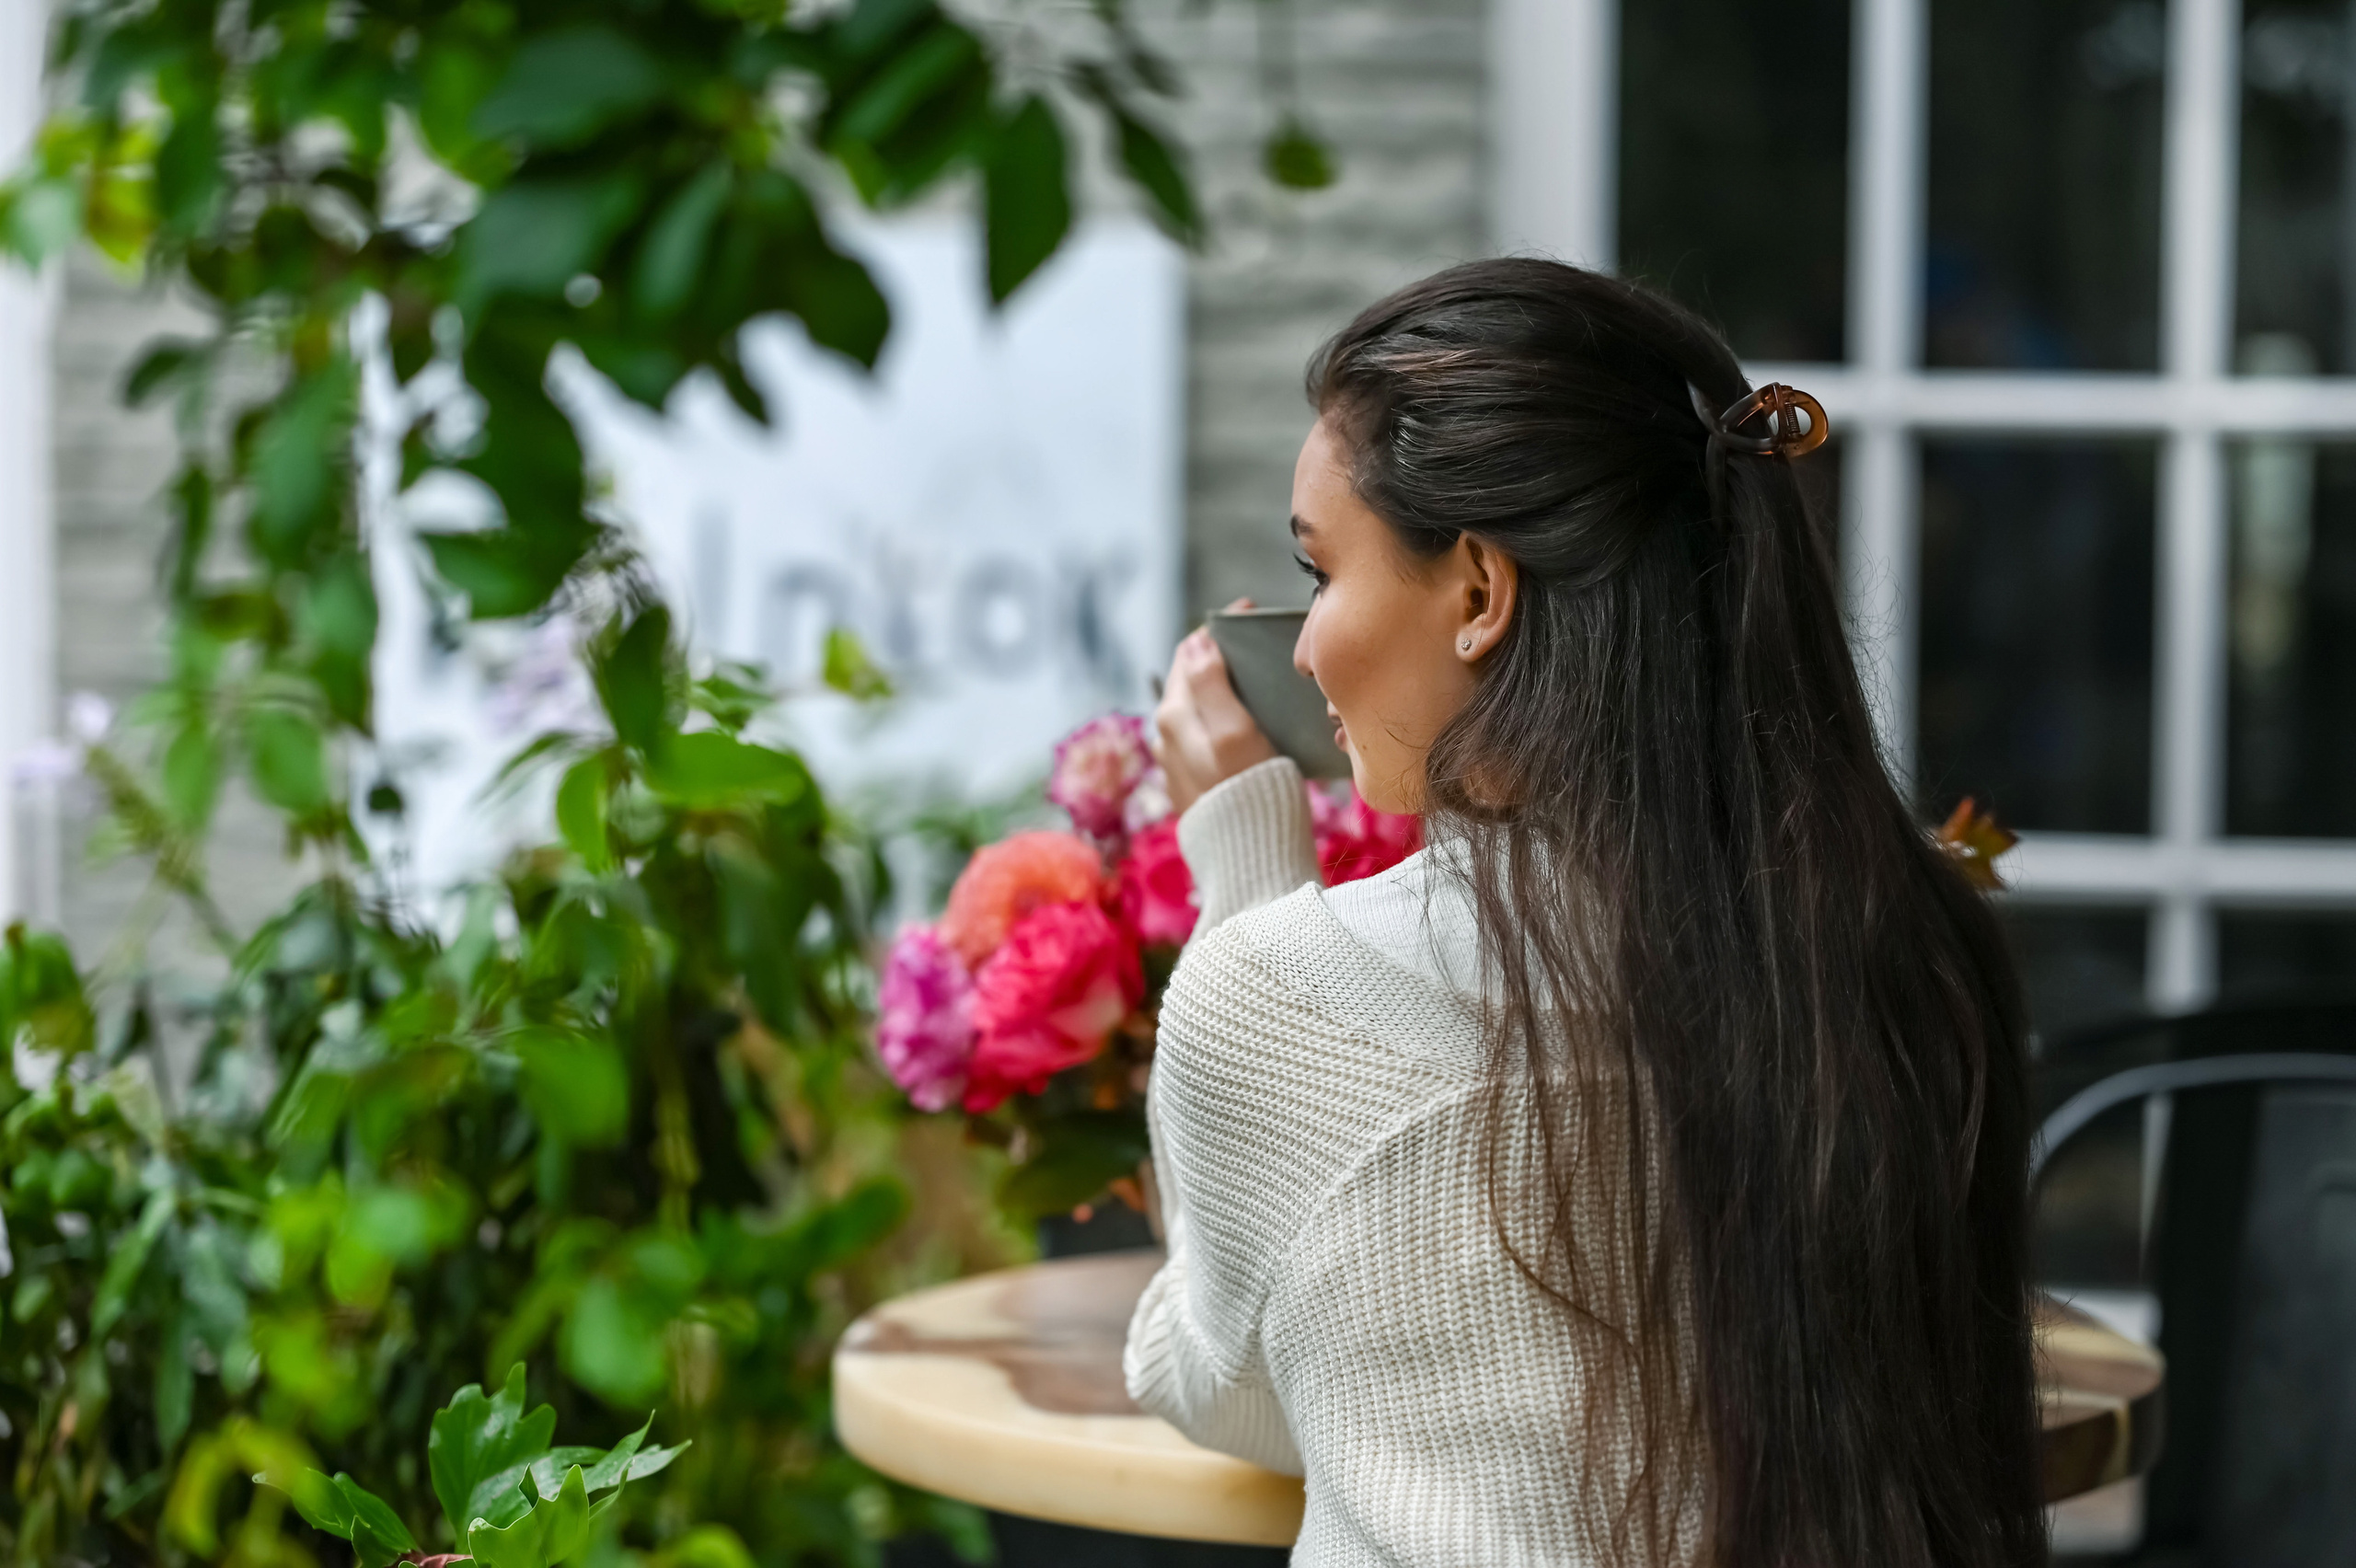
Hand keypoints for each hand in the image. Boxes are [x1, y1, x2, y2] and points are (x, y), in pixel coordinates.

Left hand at [1153, 601, 1277, 816]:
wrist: (1248, 858)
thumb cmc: (1247, 790)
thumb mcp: (1233, 731)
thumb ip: (1211, 684)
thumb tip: (1197, 642)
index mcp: (1174, 714)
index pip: (1192, 652)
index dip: (1220, 629)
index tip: (1252, 615)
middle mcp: (1167, 736)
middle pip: (1193, 678)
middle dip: (1221, 656)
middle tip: (1259, 646)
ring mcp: (1178, 761)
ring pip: (1199, 708)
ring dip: (1224, 689)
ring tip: (1260, 684)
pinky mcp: (1194, 783)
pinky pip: (1206, 736)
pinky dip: (1225, 719)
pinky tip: (1250, 725)